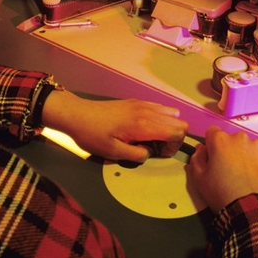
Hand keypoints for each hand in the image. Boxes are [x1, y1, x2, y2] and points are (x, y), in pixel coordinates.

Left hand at [41, 91, 187, 162]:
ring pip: (171, 113)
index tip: (159, 153)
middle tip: (157, 147)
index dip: (174, 146)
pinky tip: (145, 127)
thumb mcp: (113, 153)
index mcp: (143, 125)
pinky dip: (160, 118)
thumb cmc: (93, 135)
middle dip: (175, 137)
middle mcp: (146, 112)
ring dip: (168, 127)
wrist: (77, 114)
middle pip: (179, 121)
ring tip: (151, 138)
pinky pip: (158, 107)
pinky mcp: (135, 102)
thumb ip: (136, 156)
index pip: (177, 131)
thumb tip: (149, 153)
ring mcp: (141, 104)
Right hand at [186, 126, 257, 212]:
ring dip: (244, 155)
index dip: (211, 144)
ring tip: (243, 175)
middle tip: (227, 169)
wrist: (251, 208)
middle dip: (228, 150)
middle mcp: (239, 138)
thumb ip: (196, 159)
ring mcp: (257, 145)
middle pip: (231, 139)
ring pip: (247, 146)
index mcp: (220, 140)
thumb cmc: (224, 194)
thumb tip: (200, 151)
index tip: (212, 155)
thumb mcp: (199, 179)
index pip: (212, 132)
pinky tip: (254, 176)